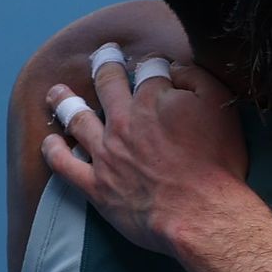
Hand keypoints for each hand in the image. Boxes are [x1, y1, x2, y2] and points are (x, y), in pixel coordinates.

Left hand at [42, 45, 248, 254]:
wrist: (201, 214)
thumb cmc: (217, 166)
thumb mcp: (220, 109)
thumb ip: (197, 80)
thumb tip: (175, 70)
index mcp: (153, 101)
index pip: (148, 71)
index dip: (153, 65)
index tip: (155, 67)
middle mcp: (124, 121)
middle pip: (107, 84)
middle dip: (105, 65)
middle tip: (103, 56)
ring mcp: (106, 154)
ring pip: (77, 118)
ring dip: (65, 101)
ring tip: (57, 92)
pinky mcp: (97, 186)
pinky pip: (65, 165)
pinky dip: (54, 151)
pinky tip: (51, 142)